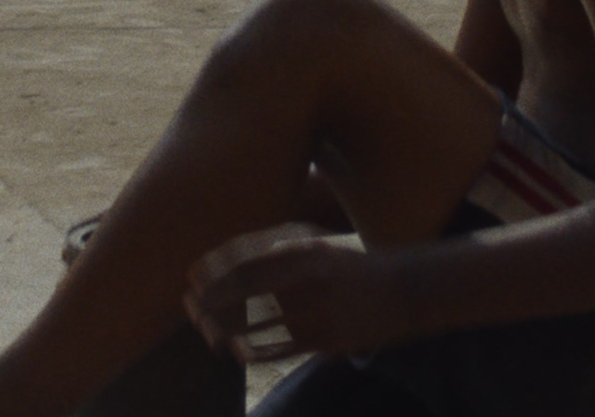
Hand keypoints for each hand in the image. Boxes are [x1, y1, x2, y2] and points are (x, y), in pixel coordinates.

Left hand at [185, 224, 404, 362]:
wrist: (403, 289)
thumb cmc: (347, 262)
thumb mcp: (314, 242)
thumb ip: (273, 246)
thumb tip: (224, 256)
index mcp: (302, 251)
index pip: (243, 263)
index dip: (212, 273)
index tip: (191, 279)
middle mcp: (308, 279)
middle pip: (245, 295)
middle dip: (211, 304)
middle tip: (190, 311)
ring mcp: (319, 312)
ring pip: (259, 326)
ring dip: (227, 332)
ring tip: (209, 336)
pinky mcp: (329, 341)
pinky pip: (281, 350)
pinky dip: (254, 352)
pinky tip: (239, 352)